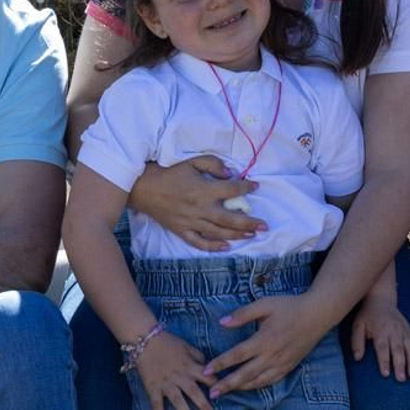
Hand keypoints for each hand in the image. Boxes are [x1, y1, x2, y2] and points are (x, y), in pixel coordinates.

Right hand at [127, 156, 263, 251]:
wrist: (144, 188)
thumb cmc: (169, 173)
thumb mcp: (191, 162)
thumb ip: (213, 164)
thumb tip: (231, 173)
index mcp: (203, 190)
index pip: (232, 190)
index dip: (246, 188)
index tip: (255, 186)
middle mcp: (200, 209)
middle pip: (230, 219)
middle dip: (250, 223)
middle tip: (265, 226)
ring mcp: (191, 222)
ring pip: (219, 233)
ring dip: (237, 235)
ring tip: (252, 235)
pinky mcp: (182, 231)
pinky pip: (199, 242)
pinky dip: (213, 247)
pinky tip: (226, 248)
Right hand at [134, 331, 216, 409]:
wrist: (144, 339)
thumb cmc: (167, 341)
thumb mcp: (187, 346)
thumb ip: (198, 357)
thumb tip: (209, 365)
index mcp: (190, 366)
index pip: (207, 377)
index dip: (216, 385)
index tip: (224, 396)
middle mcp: (180, 376)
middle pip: (194, 392)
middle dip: (204, 405)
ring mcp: (166, 382)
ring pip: (177, 399)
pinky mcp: (153, 386)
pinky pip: (156, 403)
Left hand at [203, 293, 333, 396]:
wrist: (317, 315)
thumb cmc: (289, 306)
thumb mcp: (264, 305)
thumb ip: (242, 314)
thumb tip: (222, 322)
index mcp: (264, 339)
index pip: (237, 355)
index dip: (220, 364)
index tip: (206, 371)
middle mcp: (272, 355)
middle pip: (245, 374)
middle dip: (227, 385)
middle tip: (211, 393)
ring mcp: (281, 363)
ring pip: (258, 381)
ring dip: (240, 388)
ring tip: (225, 393)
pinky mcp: (289, 367)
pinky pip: (270, 381)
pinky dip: (257, 386)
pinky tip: (247, 388)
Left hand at [350, 295, 409, 381]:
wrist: (381, 298)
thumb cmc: (368, 315)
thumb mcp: (358, 325)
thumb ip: (357, 341)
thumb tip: (357, 358)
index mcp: (380, 329)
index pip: (382, 347)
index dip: (384, 360)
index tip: (385, 374)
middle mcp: (394, 330)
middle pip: (398, 349)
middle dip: (400, 365)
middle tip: (401, 379)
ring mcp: (404, 330)